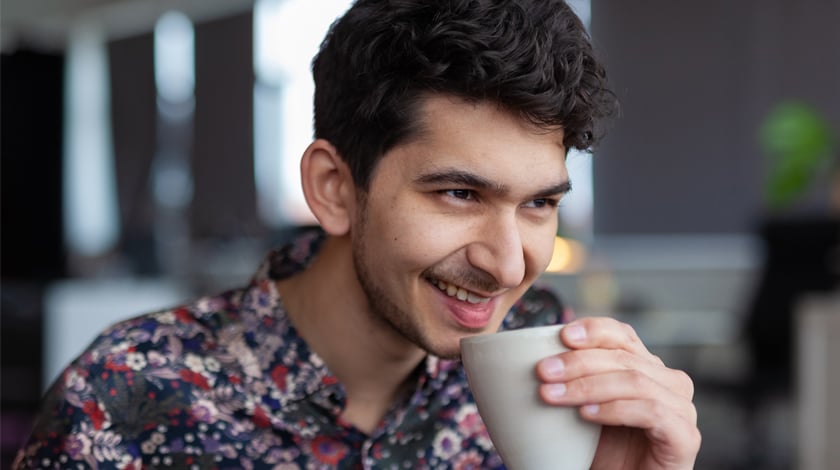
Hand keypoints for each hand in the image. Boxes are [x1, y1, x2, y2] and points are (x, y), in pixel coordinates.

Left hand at [536, 317, 699, 469]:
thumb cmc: (600, 450)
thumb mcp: (582, 406)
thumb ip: (572, 378)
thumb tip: (535, 355)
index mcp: (645, 367)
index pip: (623, 335)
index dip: (594, 329)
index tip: (562, 335)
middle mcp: (669, 383)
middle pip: (624, 357)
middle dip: (578, 362)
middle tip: (543, 371)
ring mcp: (681, 409)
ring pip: (635, 381)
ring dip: (588, 385)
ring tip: (552, 395)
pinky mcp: (685, 437)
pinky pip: (651, 412)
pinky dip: (614, 409)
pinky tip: (586, 414)